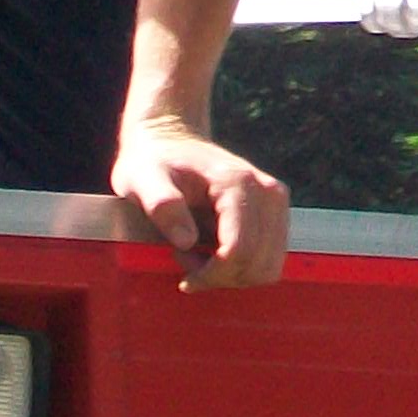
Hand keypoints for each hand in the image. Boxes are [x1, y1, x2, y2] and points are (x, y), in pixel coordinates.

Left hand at [114, 113, 290, 291]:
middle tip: (187, 261)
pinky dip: (243, 268)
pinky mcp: (276, 211)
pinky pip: (269, 258)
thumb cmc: (152, 162)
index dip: (211, 275)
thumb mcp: (141, 179)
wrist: (171, 140)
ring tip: (199, 257)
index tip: (181, 271)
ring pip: (269, 266)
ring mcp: (276, 201)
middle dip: (221, 277)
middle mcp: (267, 191)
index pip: (239, 250)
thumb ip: (162, 205)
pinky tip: (213, 252)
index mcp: (237, 183)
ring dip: (233, 275)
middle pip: (258, 263)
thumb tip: (187, 242)